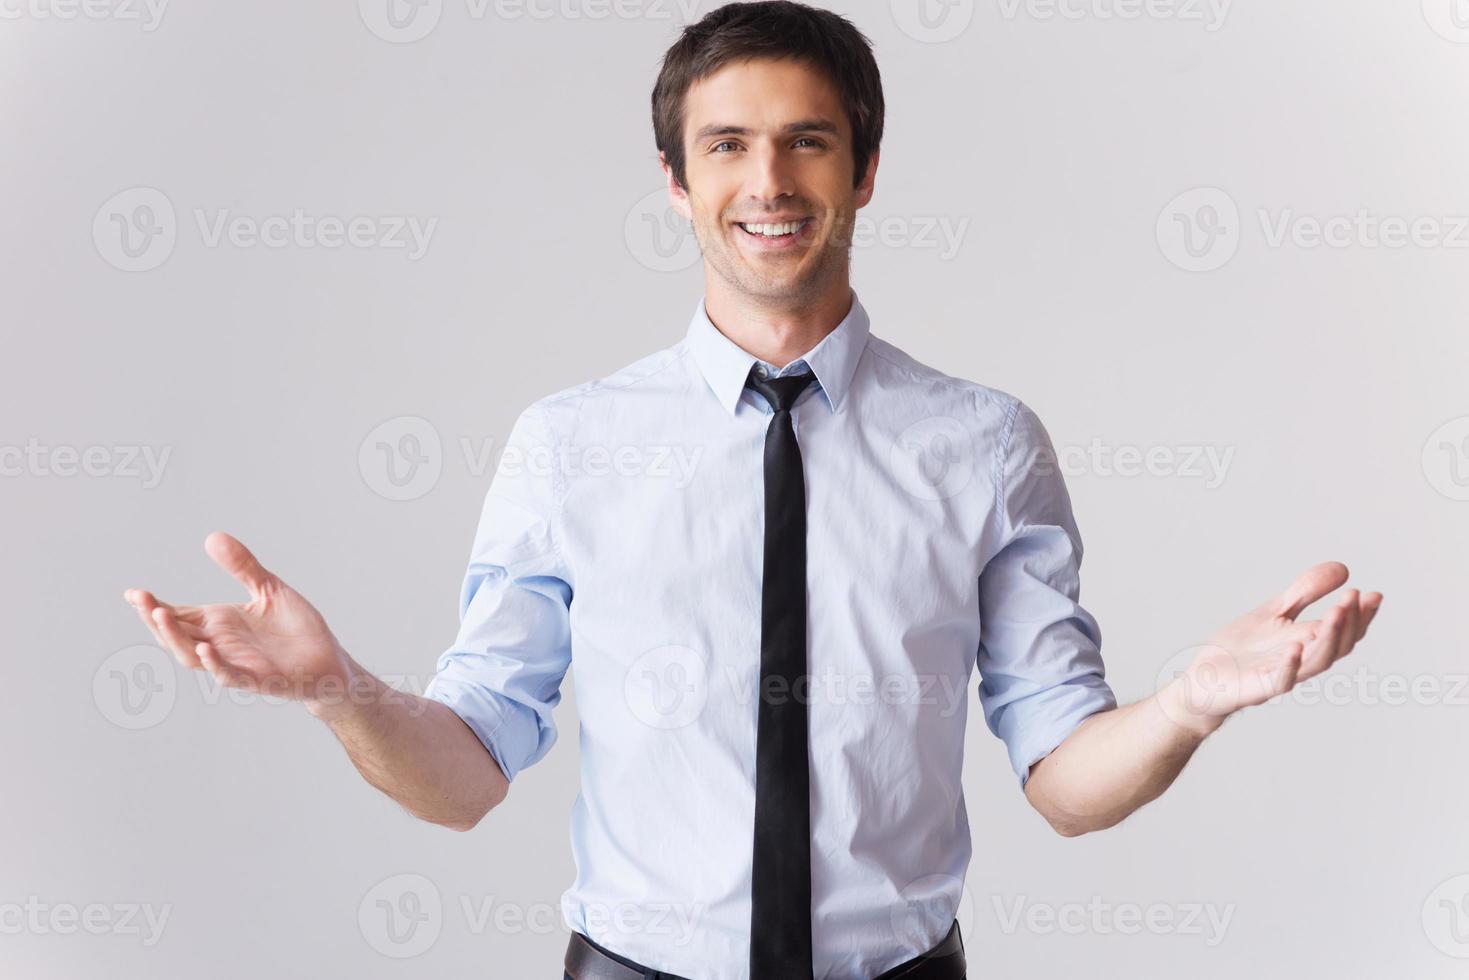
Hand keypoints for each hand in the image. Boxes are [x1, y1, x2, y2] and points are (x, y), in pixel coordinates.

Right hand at [124, 532, 353, 709]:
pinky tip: (205, 648)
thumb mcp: (270, 589)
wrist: (331, 661)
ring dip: (176, 638)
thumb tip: (213, 537)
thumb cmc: (297, 629)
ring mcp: (237, 664)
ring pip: (194, 656)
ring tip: (162, 615)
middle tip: (139, 598)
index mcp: (221, 624)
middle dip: (156, 618)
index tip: (132, 592)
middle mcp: (222, 645)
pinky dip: (216, 663)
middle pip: (177, 635)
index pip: (179, 615)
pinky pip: (230, 674)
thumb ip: (244, 567)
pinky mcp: (258, 680)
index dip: (155, 606)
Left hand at [1161, 561, 1382, 734]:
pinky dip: (1289, 666)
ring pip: (1316, 662)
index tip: (1374, 594)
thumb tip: (1344, 569)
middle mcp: (1301, 662)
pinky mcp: (1258, 688)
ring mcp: (1281, 676)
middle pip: (1337, 646)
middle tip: (1355, 597)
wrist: (1204, 679)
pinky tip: (1295, 647)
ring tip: (1336, 612)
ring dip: (1328, 638)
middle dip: (1349, 622)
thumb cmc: (1242, 649)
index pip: (1344, 631)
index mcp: (1308, 644)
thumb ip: (1305, 592)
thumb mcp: (1274, 612)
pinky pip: (1279, 681)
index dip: (1361, 615)